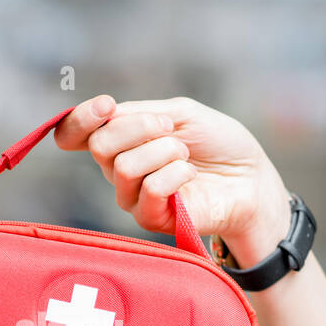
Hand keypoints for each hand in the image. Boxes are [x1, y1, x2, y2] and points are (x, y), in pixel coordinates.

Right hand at [56, 94, 292, 264]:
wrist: (251, 177)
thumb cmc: (219, 144)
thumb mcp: (180, 113)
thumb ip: (140, 113)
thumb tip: (105, 114)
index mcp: (120, 141)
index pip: (74, 134)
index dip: (80, 119)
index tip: (106, 105)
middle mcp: (118, 170)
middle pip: (99, 145)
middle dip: (140, 128)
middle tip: (172, 129)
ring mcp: (133, 197)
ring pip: (124, 167)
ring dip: (165, 151)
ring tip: (187, 156)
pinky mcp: (152, 220)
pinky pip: (150, 190)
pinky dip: (175, 173)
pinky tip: (192, 175)